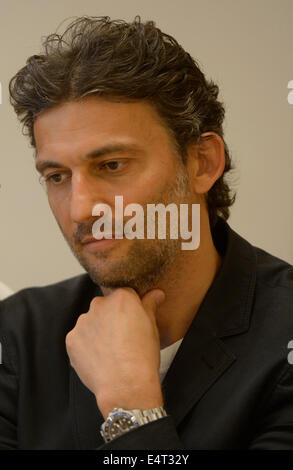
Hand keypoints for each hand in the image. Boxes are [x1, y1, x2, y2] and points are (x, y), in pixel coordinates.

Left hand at [65, 287, 164, 417]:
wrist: (125, 385)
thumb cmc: (142, 356)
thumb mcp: (152, 328)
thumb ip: (150, 305)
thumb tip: (156, 293)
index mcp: (121, 297)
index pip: (124, 295)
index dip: (130, 310)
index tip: (133, 322)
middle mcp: (99, 305)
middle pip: (105, 307)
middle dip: (111, 318)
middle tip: (122, 339)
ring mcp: (83, 322)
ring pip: (91, 323)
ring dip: (98, 332)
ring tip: (110, 352)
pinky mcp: (71, 339)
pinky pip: (80, 339)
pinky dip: (86, 346)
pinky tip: (99, 359)